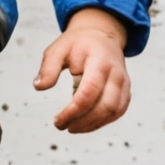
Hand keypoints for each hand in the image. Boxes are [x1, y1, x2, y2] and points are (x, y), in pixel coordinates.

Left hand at [34, 8, 131, 133]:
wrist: (102, 36)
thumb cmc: (78, 44)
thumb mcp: (58, 48)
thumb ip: (48, 67)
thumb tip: (39, 87)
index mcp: (99, 61)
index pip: (89, 92)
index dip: (73, 111)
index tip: (57, 121)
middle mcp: (116, 74)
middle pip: (105, 106)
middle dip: (83, 122)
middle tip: (63, 126)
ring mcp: (124, 83)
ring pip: (113, 112)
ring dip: (92, 125)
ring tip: (72, 128)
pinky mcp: (126, 92)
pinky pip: (117, 112)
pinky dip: (102, 122)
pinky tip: (85, 124)